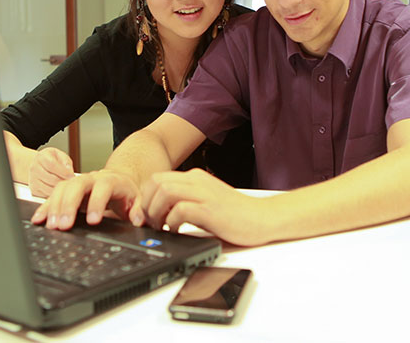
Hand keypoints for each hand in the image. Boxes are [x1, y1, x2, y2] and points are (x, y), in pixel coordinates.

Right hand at [27, 146, 74, 197]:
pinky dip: (54, 193)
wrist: (39, 165)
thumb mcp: (60, 155)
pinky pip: (46, 194)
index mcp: (41, 157)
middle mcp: (34, 168)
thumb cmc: (52, 159)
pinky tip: (57, 188)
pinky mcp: (34, 190)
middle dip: (64, 181)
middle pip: (52, 179)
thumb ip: (66, 161)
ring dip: (59, 188)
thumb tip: (69, 172)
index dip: (64, 172)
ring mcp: (32, 180)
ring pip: (49, 189)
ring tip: (64, 184)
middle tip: (71, 182)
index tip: (72, 175)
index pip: (52, 165)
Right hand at [31, 169, 143, 230]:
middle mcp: (92, 179)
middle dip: (69, 205)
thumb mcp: (138, 200)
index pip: (103, 188)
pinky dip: (45, 207)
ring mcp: (78, 183)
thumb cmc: (127, 193)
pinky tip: (39, 219)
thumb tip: (138, 219)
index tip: (93, 221)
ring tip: (52, 226)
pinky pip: (53, 195)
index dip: (97, 203)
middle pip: (77, 186)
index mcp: (111, 180)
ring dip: (55, 207)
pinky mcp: (67, 190)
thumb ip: (139, 210)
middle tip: (64, 225)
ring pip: (62, 188)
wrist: (119, 180)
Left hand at [141, 169, 269, 246]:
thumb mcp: (206, 202)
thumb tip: (159, 215)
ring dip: (157, 212)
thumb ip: (186, 202)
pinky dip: (173, 222)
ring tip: (162, 227)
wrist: (264, 218)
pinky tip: (177, 231)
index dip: (146, 198)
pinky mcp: (211, 209)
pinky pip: (181, 209)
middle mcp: (198, 181)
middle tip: (152, 223)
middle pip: (157, 182)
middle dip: (147, 204)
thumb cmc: (236, 215)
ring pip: (165, 191)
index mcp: (195, 178)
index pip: (158, 179)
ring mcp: (205, 194)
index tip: (147, 216)